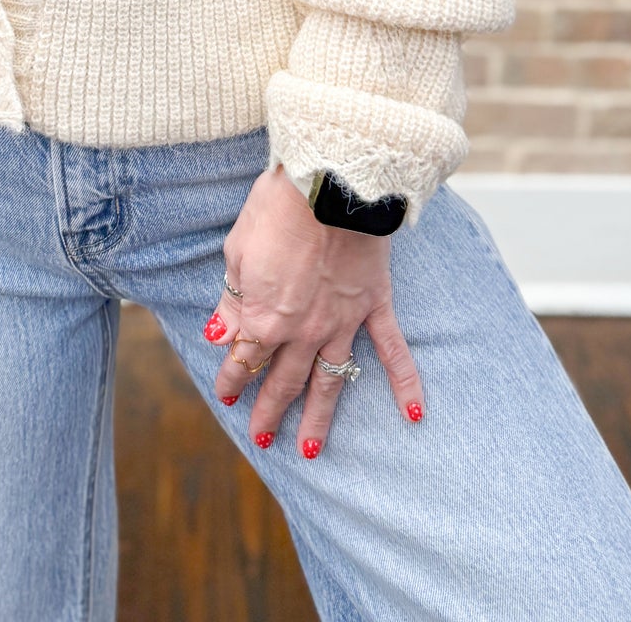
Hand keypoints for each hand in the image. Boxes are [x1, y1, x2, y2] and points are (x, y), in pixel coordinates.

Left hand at [202, 163, 425, 458]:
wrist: (328, 181)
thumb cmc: (277, 207)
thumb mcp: (238, 250)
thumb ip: (232, 299)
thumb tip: (217, 333)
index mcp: (265, 316)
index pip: (244, 358)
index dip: (232, 377)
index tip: (225, 394)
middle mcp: (304, 329)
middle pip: (284, 379)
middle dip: (269, 410)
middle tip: (261, 438)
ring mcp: (342, 320)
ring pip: (330, 380)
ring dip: (320, 417)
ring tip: (310, 450)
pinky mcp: (373, 303)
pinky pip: (391, 350)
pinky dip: (405, 382)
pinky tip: (413, 414)